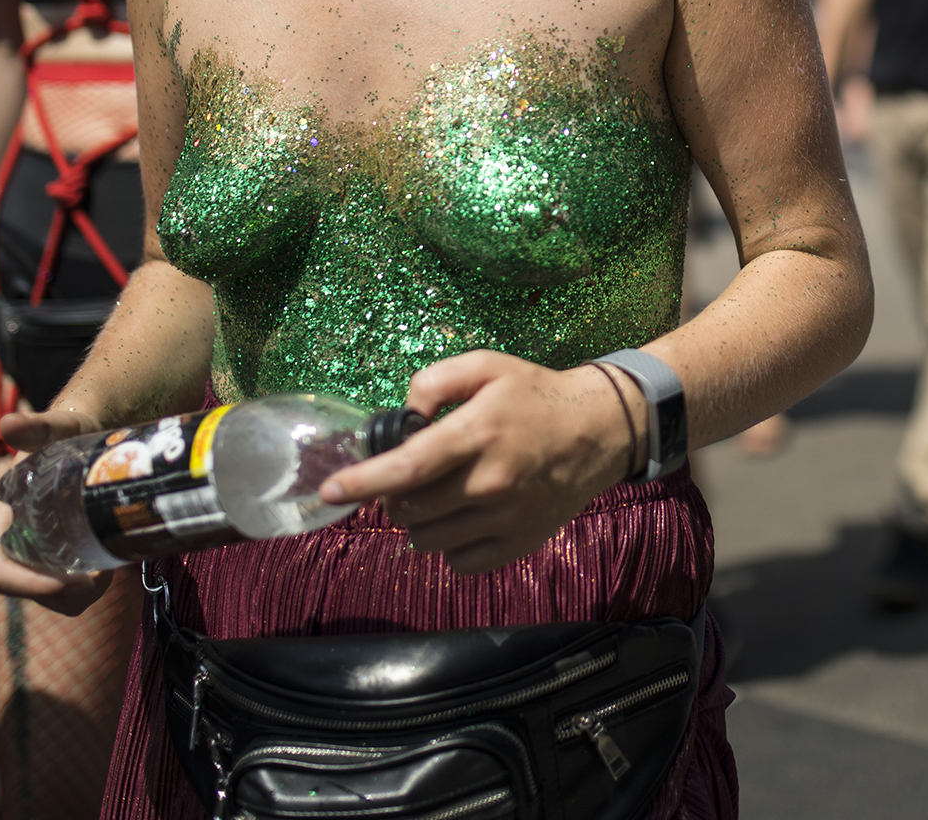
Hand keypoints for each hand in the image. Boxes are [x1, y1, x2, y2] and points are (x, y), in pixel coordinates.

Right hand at [0, 405, 114, 614]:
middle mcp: (13, 542)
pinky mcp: (57, 557)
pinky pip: (65, 590)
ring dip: (78, 596)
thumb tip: (8, 424)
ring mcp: (35, 552)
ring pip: (50, 596)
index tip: (69, 584)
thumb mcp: (58, 427)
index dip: (26, 585)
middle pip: (27, 590)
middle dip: (63, 595)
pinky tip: (110, 568)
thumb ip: (37, 426)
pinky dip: (86, 590)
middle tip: (102, 578)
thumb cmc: (69, 430)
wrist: (89, 433)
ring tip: (110, 571)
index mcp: (2, 520)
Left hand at [320, 351, 633, 573]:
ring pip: (428, 540)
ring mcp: (505, 518)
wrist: (598, 432)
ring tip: (436, 496)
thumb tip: (404, 418)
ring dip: (417, 521)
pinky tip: (461, 518)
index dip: (362, 482)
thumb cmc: (535, 396)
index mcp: (477, 433)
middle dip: (392, 496)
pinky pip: (458, 562)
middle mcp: (489, 482)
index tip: (329, 491)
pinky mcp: (518, 544)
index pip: (407, 468)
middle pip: (409, 509)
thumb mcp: (488, 366)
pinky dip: (448, 545)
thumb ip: (436, 381)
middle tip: (406, 476)